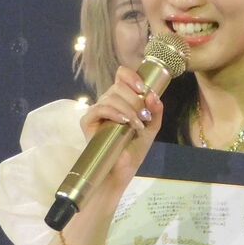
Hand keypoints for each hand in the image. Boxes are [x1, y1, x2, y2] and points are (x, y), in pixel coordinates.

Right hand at [82, 66, 164, 183]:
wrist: (122, 169)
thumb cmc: (135, 148)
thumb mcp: (152, 127)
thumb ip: (156, 111)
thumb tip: (153, 96)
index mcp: (122, 98)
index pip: (122, 75)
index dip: (132, 76)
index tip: (143, 89)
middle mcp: (108, 101)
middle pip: (118, 86)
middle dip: (135, 100)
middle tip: (144, 117)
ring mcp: (97, 110)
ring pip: (111, 97)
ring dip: (128, 110)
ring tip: (137, 126)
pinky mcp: (88, 121)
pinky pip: (100, 108)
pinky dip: (114, 113)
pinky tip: (124, 122)